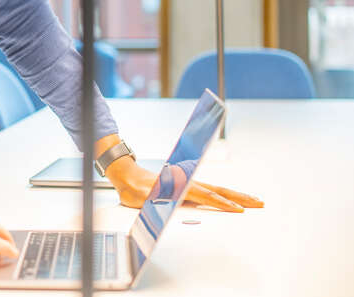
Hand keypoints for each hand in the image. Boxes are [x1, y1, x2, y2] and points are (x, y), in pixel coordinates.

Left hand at [106, 158, 263, 212]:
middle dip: (240, 197)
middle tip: (259, 203)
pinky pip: (210, 190)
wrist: (127, 176)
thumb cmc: (135, 188)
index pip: (206, 196)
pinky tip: (231, 198)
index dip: (223, 204)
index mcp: (180, 186)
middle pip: (219, 190)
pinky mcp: (187, 186)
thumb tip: (171, 200)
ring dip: (236, 195)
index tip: (239, 209)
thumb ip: (157, 198)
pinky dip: (224, 194)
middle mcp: (187, 183)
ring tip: (253, 200)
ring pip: (217, 189)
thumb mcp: (143, 196)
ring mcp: (189, 183)